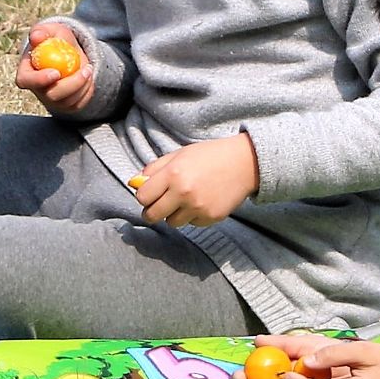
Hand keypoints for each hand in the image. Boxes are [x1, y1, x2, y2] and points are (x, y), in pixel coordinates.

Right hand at [16, 21, 94, 112]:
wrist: (70, 53)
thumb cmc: (55, 41)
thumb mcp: (51, 31)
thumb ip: (42, 31)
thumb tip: (36, 37)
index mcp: (27, 72)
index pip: (26, 81)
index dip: (39, 80)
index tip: (56, 72)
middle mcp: (37, 90)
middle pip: (51, 96)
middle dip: (71, 84)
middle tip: (86, 69)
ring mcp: (52, 100)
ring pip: (67, 101)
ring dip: (83, 85)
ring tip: (88, 68)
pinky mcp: (66, 106)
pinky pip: (78, 104)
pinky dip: (87, 91)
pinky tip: (88, 77)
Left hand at [132, 134, 258, 227]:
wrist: (244, 163)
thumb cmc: (209, 156)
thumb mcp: (179, 154)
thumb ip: (154, 169)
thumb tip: (134, 183)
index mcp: (173, 174)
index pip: (143, 197)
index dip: (144, 196)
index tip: (149, 194)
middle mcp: (183, 193)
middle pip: (152, 215)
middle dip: (152, 211)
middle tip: (158, 205)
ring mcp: (198, 207)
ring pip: (171, 222)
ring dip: (173, 214)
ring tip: (185, 200)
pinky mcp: (210, 217)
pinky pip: (191, 224)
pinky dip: (192, 216)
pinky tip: (202, 201)